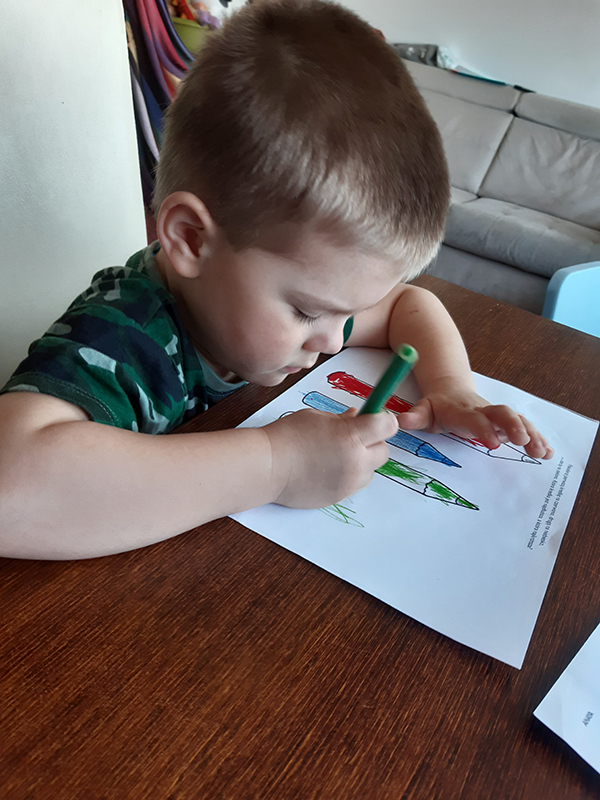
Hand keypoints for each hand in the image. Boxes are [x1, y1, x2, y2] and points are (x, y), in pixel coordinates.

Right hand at [264, 407, 398, 507]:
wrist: (267, 467)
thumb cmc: (287, 437)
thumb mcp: (316, 417)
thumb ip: (342, 419)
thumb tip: (357, 417)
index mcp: (351, 436)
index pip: (387, 426)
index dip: (382, 421)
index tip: (374, 419)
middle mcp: (355, 461)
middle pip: (384, 451)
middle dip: (373, 443)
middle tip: (353, 438)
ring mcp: (348, 482)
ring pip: (371, 471)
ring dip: (362, 462)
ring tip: (337, 456)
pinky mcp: (339, 497)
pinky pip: (354, 485)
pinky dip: (348, 476)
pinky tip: (327, 469)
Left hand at [395, 388, 553, 459]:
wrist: (451, 390)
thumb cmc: (437, 405)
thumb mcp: (423, 409)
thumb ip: (415, 416)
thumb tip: (401, 421)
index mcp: (464, 410)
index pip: (475, 418)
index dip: (484, 429)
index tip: (491, 442)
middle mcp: (484, 411)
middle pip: (503, 414)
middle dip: (514, 426)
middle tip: (523, 442)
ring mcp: (497, 417)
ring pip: (518, 421)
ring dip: (532, 435)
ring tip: (543, 452)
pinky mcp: (505, 423)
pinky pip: (524, 428)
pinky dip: (537, 439)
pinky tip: (548, 452)